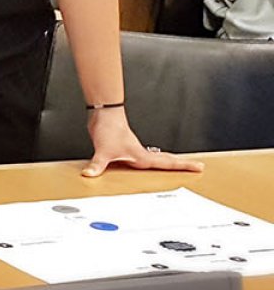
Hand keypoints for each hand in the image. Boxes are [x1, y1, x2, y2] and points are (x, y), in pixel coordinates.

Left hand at [82, 110, 204, 177]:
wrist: (104, 114)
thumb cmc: (109, 129)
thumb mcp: (103, 151)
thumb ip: (97, 165)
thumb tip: (90, 175)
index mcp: (142, 156)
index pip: (168, 163)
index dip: (184, 166)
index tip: (200, 167)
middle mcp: (141, 153)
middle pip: (167, 160)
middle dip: (182, 165)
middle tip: (198, 167)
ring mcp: (135, 150)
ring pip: (157, 158)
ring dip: (168, 163)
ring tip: (179, 167)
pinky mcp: (126, 149)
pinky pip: (143, 158)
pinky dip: (150, 162)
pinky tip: (144, 165)